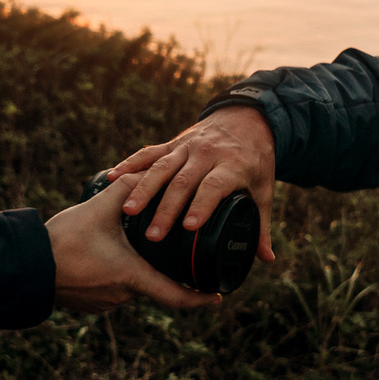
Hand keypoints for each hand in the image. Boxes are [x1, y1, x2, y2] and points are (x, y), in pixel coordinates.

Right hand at [45, 171, 222, 313]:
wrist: (24, 267)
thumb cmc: (62, 242)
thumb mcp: (98, 209)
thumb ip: (128, 188)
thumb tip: (149, 171)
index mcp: (132, 276)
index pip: (177, 297)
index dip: (201, 299)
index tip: (218, 296)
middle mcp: (122, 296)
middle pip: (153, 283)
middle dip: (161, 268)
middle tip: (168, 249)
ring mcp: (105, 303)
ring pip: (130, 285)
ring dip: (133, 269)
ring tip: (128, 249)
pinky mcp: (89, 304)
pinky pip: (110, 289)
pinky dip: (113, 274)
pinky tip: (104, 258)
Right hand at [108, 106, 277, 261]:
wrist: (246, 119)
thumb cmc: (255, 160)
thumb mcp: (263, 191)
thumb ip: (262, 225)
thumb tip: (266, 260)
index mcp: (232, 166)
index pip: (214, 186)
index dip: (201, 205)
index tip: (188, 227)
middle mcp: (206, 154)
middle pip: (183, 181)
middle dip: (167, 208)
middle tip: (153, 235)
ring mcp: (187, 146)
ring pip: (161, 167)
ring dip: (144, 189)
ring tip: (128, 211)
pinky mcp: (173, 143)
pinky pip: (149, 152)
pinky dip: (130, 164)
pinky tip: (112, 177)